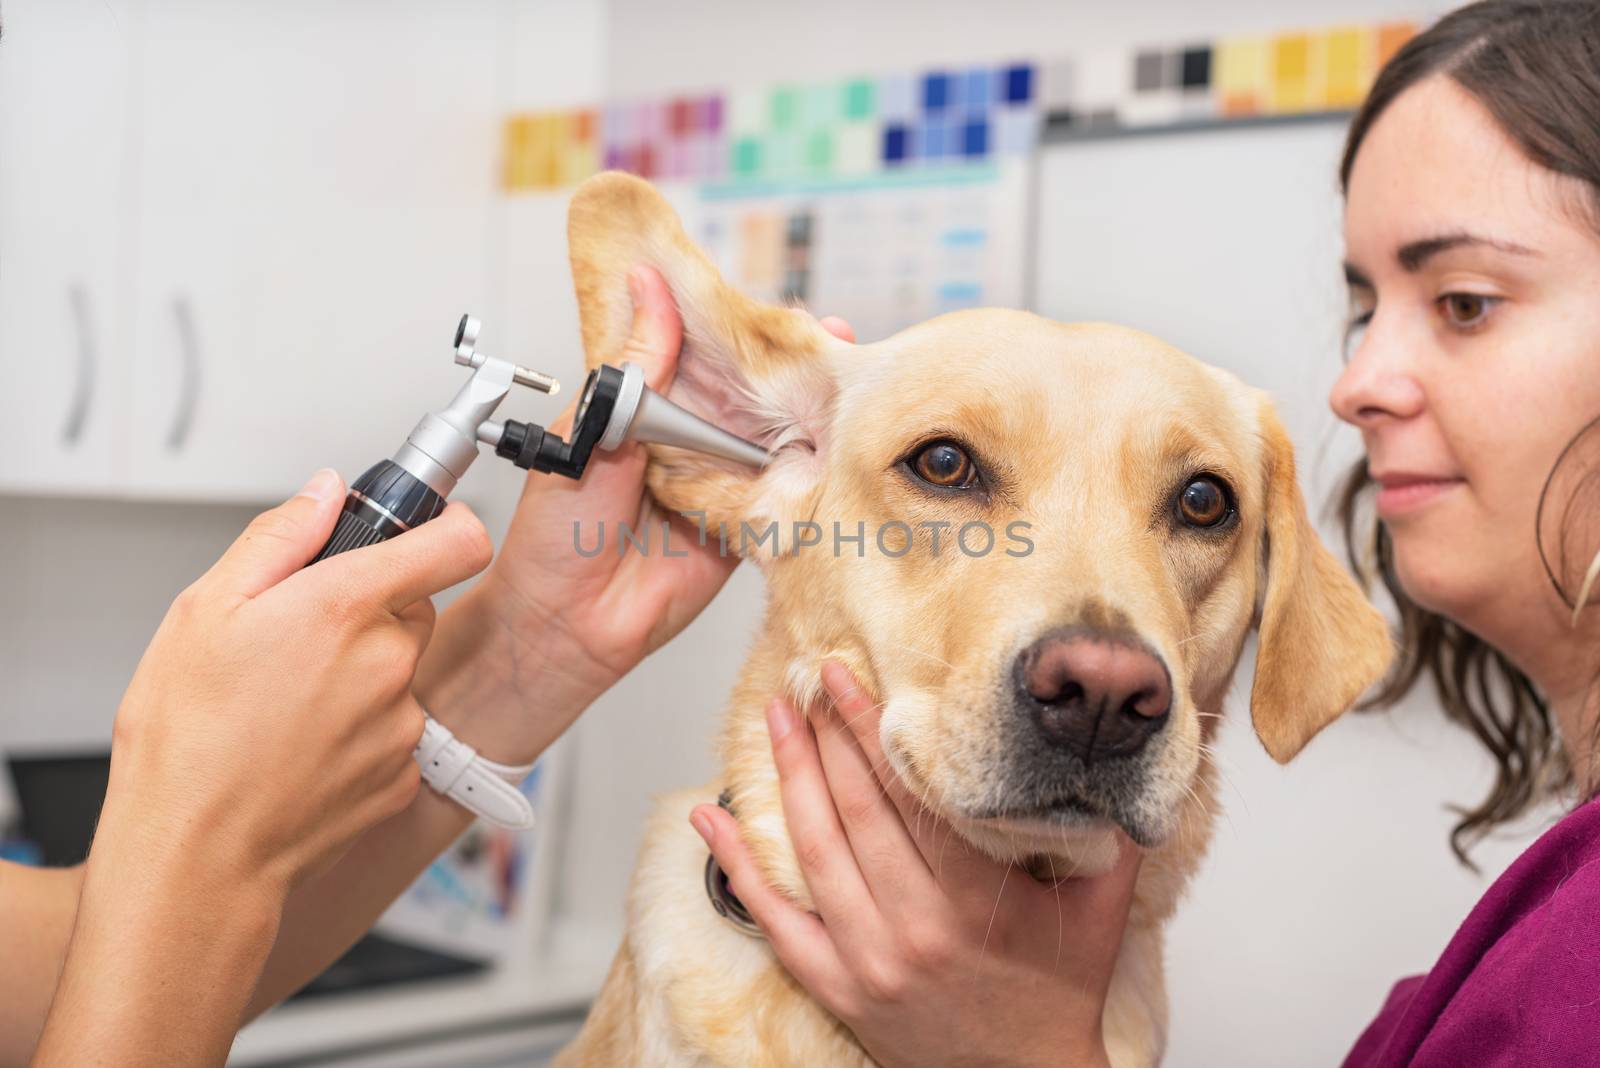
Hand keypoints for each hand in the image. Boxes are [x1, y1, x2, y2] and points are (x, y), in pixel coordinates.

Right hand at [31, 470, 491, 1066]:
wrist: (196, 858)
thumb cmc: (187, 741)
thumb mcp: (203, 609)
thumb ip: (280, 537)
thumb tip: (326, 491)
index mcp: (345, 607)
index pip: (458, 541)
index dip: (448, 526)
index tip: (425, 531)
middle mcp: (389, 662)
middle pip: (413, 607)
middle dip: (367, 610)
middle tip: (297, 639)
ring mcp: (402, 723)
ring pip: (399, 670)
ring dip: (360, 674)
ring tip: (286, 705)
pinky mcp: (404, 774)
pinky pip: (394, 729)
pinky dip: (360, 731)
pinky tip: (302, 748)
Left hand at [418, 268, 855, 761]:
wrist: (566, 622)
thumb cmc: (556, 530)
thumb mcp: (590, 428)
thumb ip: (636, 366)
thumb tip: (651, 289)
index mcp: (650, 405)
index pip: (705, 353)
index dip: (744, 330)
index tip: (779, 310)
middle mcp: (691, 440)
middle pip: (754, 392)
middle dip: (795, 365)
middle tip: (833, 338)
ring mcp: (722, 484)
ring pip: (777, 439)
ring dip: (813, 414)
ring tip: (849, 382)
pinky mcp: (745, 529)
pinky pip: (784, 498)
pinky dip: (812, 476)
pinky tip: (841, 446)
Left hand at [691, 662, 1139, 1067]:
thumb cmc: (1057, 995)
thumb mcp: (1100, 916)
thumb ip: (1111, 838)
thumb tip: (1112, 755)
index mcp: (975, 906)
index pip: (911, 800)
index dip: (872, 732)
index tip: (846, 678)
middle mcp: (914, 932)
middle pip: (856, 816)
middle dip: (827, 740)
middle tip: (805, 681)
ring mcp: (868, 963)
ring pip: (814, 856)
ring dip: (789, 781)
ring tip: (777, 722)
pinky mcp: (837, 989)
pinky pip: (776, 923)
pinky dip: (737, 869)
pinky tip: (713, 820)